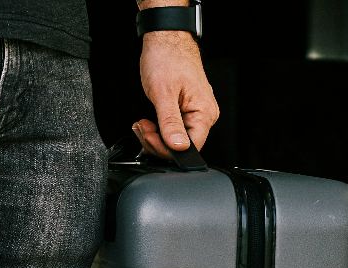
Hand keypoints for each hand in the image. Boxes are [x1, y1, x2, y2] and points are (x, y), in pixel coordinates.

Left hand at [134, 27, 217, 156]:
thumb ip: (170, 123)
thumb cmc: (167, 58)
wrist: (166, 38)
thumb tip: (178, 146)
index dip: (167, 148)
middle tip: (142, 128)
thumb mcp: (163, 94)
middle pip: (182, 145)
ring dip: (155, 135)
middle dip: (157, 141)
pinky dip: (159, 128)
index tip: (149, 136)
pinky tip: (149, 121)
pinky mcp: (187, 108)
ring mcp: (196, 111)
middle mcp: (204, 114)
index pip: (190, 147)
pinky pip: (174, 127)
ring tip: (143, 123)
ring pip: (176, 138)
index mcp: (204, 113)